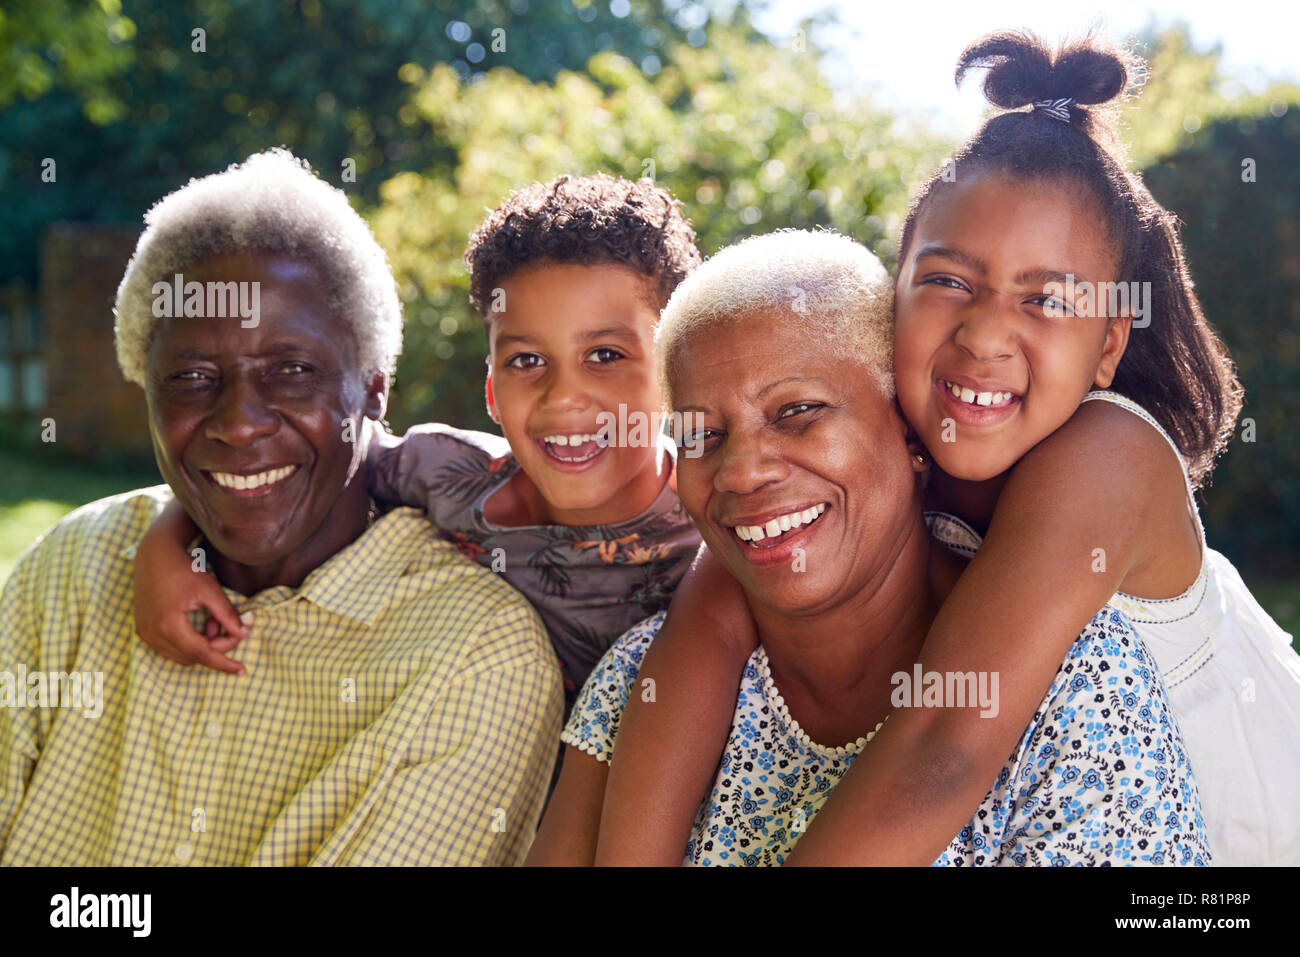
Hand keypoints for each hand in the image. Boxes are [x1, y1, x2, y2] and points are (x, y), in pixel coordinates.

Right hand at [132, 500, 250, 673]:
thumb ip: (227, 615)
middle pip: (193, 656)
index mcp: (169, 626)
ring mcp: (145, 635)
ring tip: (213, 620)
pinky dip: (190, 642)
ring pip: (182, 656)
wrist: (154, 555)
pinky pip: (171, 648)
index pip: (202, 654)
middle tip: (229, 626)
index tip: (242, 670)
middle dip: (216, 646)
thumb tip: (244, 634)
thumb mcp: (210, 590)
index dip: (224, 663)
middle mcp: (153, 635)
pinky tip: (201, 623)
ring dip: (203, 645)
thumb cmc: (183, 569)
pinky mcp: (144, 631)